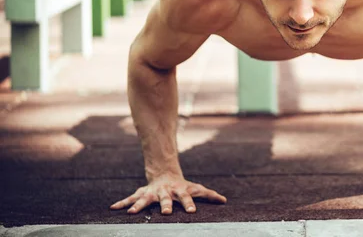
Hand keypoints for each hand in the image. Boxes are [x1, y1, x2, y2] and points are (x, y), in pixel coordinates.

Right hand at [110, 173, 226, 214]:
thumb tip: (225, 200)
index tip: (192, 211)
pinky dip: (122, 203)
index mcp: (179, 192)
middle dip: (165, 206)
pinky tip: (113, 208)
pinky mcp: (142, 194)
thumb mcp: (196, 188)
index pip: (186, 198)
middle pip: (165, 200)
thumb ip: (209, 194)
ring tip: (131, 213)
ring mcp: (152, 193)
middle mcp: (165, 192)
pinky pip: (130, 198)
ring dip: (138, 206)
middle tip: (166, 213)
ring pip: (145, 200)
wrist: (165, 173)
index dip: (190, 204)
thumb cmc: (183, 186)